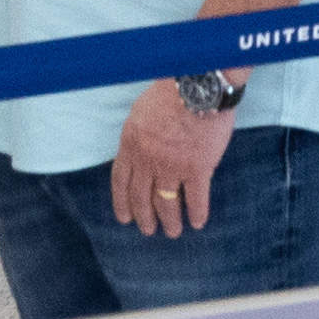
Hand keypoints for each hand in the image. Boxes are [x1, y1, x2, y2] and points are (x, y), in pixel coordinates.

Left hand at [112, 76, 237, 233]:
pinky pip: (196, 198)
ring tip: (173, 231)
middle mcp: (148, 161)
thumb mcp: (140, 112)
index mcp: (131, 145)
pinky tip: (198, 222)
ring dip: (170, 220)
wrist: (196, 86)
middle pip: (142, 197)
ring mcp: (172, 167)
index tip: (125, 217)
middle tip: (148, 230)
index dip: (122, 202)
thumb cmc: (169, 92)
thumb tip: (138, 148)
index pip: (121, 181)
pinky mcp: (197, 169)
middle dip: (145, 217)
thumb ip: (137, 135)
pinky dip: (196, 213)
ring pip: (167, 203)